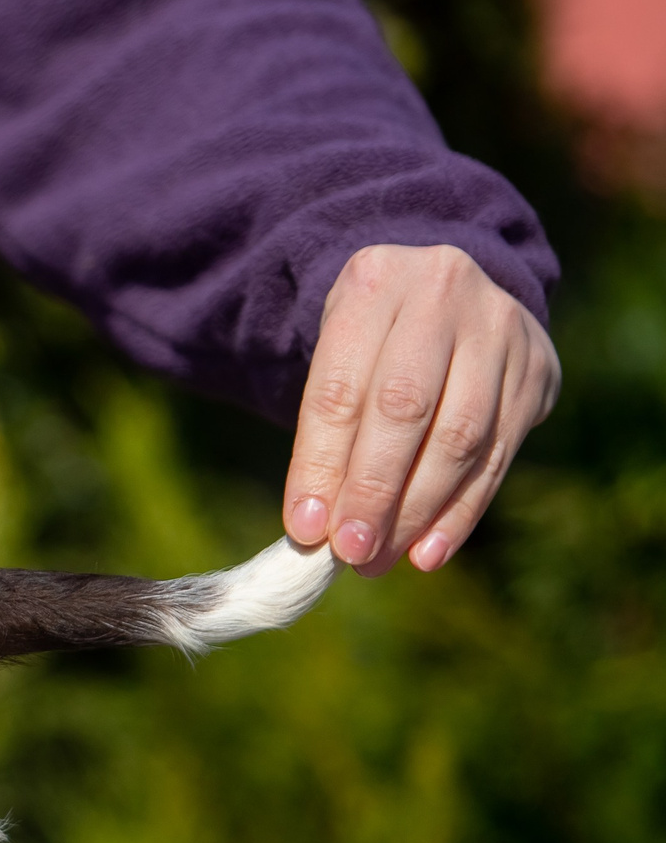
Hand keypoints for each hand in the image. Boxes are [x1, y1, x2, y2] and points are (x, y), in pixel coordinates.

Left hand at [282, 243, 559, 576]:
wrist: (441, 291)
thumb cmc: (369, 340)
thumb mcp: (335, 357)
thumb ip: (325, 433)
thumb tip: (316, 528)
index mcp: (373, 282)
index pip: (341, 389)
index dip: (321, 464)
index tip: (306, 528)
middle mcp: (442, 294)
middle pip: (406, 410)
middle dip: (374, 492)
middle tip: (350, 553)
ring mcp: (500, 328)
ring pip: (461, 437)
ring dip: (417, 512)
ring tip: (380, 560)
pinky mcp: (537, 368)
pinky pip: (498, 454)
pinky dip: (460, 511)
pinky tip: (428, 551)